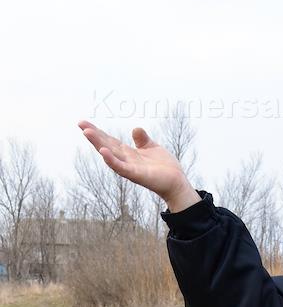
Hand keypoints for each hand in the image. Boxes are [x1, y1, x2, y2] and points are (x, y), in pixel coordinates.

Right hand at [76, 120, 198, 208]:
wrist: (177, 183)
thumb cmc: (165, 168)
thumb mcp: (152, 148)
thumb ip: (142, 139)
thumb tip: (135, 128)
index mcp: (128, 154)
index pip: (110, 141)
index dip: (98, 132)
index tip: (84, 123)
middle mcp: (126, 160)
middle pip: (107, 146)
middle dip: (94, 136)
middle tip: (81, 124)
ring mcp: (130, 168)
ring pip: (110, 155)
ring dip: (98, 144)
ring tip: (87, 133)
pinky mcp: (136, 175)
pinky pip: (121, 168)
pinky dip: (112, 160)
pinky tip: (103, 152)